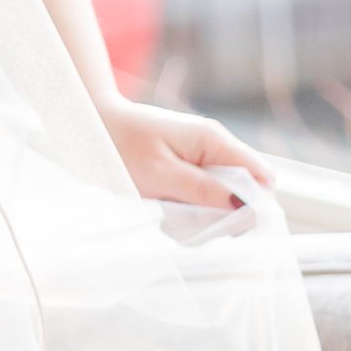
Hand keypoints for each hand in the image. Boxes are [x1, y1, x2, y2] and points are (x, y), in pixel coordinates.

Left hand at [97, 93, 271, 209]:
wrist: (89, 124)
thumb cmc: (119, 146)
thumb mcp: (160, 174)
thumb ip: (201, 190)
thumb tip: (243, 208)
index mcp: (213, 140)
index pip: (261, 176)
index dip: (256, 205)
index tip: (231, 226)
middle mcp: (213, 146)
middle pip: (244, 190)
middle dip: (224, 213)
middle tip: (190, 220)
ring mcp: (201, 156)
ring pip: (222, 197)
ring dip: (202, 213)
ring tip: (170, 212)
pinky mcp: (187, 167)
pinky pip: (201, 195)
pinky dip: (187, 207)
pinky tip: (164, 207)